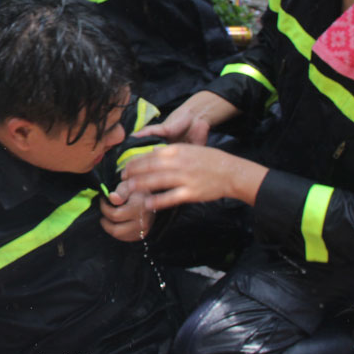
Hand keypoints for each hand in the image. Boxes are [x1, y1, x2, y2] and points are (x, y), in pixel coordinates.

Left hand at [99, 181, 155, 241]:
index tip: (102, 200)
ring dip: (110, 227)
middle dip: (105, 222)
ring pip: (119, 235)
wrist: (150, 197)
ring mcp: (143, 230)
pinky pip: (125, 238)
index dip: (104, 208)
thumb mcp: (128, 186)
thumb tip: (112, 198)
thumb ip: (120, 192)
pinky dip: (118, 232)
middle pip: (116, 230)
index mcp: (139, 208)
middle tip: (104, 213)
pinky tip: (116, 223)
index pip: (114, 215)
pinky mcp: (142, 235)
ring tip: (109, 218)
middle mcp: (143, 221)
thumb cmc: (136, 190)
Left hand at [122, 144, 266, 210]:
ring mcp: (185, 178)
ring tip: (127, 189)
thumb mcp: (191, 149)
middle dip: (133, 173)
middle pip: (150, 167)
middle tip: (122, 178)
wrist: (231, 173)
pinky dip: (158, 201)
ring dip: (140, 185)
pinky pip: (170, 197)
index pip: (151, 155)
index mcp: (179, 150)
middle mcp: (180, 163)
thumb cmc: (210, 161)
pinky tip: (147, 204)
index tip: (126, 167)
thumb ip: (171, 152)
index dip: (136, 161)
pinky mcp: (191, 193)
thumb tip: (151, 153)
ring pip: (157, 181)